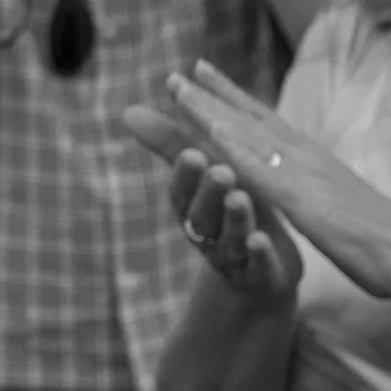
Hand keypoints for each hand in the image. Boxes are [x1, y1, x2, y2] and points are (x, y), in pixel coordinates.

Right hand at [123, 105, 302, 308]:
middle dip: (209, 195)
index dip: (186, 177)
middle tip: (221, 172)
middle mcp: (208, 234)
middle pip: (203, 216)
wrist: (263, 271)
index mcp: (193, 206)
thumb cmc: (230, 209)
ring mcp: (234, 258)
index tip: (193, 155)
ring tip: (240, 199)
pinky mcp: (262, 278)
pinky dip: (259, 257)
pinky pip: (259, 269)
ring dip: (235, 221)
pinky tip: (262, 241)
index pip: (183, 191)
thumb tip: (127, 112)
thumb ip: (174, 147)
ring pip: (231, 240)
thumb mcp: (205, 178)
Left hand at [151, 59, 371, 273]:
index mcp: (313, 160)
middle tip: (177, 72)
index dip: (234, 98)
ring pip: (248, 134)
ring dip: (211, 109)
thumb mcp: (340, 204)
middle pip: (251, 118)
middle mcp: (306, 156)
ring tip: (178, 88)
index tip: (204, 75)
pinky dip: (235, 148)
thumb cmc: (383, 238)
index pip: (266, 121)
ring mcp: (304, 173)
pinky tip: (209, 133)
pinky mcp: (304, 198)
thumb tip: (310, 180)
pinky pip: (262, 169)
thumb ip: (320, 188)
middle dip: (212, 94)